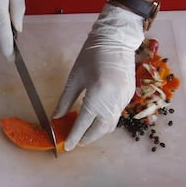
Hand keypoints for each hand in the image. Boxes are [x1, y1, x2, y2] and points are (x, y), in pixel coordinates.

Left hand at [53, 5, 144, 150]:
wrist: (116, 40)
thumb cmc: (92, 55)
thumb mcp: (75, 78)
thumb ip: (66, 101)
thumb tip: (56, 117)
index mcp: (97, 94)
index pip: (83, 123)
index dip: (74, 136)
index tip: (67, 147)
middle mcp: (112, 101)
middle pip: (99, 129)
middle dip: (87, 138)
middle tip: (76, 142)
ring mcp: (123, 100)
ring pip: (110, 125)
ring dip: (97, 132)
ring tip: (85, 134)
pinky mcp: (129, 96)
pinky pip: (117, 115)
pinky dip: (106, 121)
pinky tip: (97, 119)